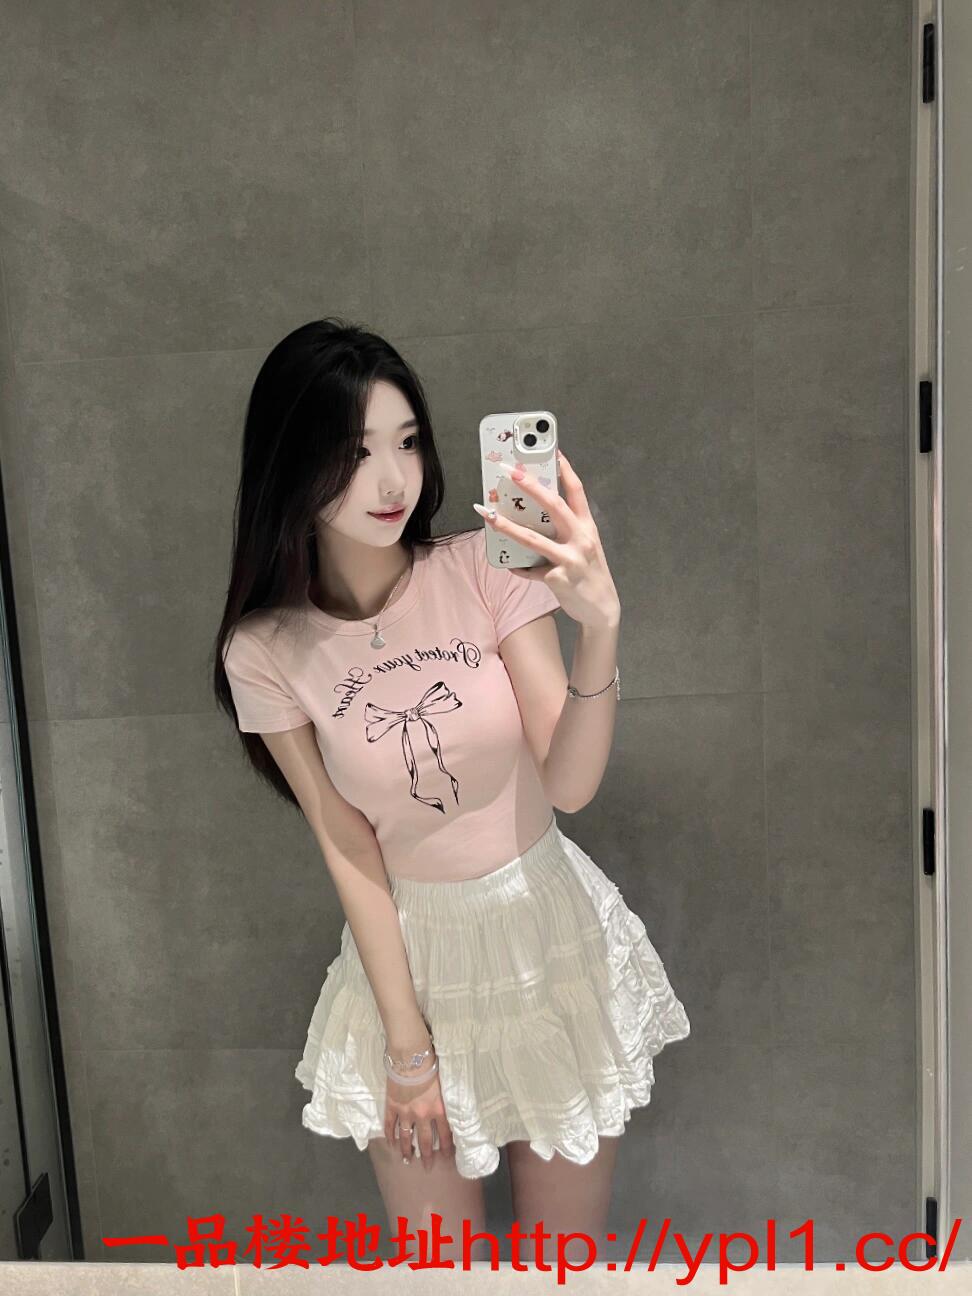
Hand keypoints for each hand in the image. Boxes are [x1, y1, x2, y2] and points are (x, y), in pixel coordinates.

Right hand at [384, 1067, 454, 1167]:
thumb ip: (443, 1102)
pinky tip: (391, 1143)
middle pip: (425, 1141)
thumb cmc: (431, 1067)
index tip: (447, 1157)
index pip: (445, 1134)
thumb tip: (447, 1114)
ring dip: (406, 1149)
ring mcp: (405, 1112)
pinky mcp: (392, 1106)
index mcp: (438, 1110)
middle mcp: (422, 1115)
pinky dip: (390, 1135)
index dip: (446, 1148)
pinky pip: (390, 1125)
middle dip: (426, 1156)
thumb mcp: (444, 1086)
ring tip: (407, 1160)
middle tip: (427, 1167)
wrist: (411, 1058)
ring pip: (406, 1137)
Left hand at [475, 448, 620, 628]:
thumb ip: (566, 531)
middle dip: (531, 487)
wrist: (602, 609)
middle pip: (554, 506)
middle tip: (511, 472)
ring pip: (533, 539)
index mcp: (587, 527)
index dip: (565, 470)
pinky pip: (530, 570)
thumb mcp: (585, 547)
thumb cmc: (589, 573)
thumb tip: (533, 516)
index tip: (553, 451)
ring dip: (507, 525)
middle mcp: (581, 539)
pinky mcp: (558, 579)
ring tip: (487, 515)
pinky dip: (518, 567)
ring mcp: (569, 559)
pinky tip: (511, 565)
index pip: (577, 491)